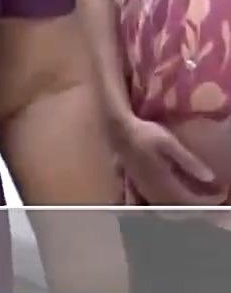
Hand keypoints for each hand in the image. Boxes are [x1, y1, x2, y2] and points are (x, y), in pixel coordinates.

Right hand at [112, 115, 227, 205]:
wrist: (119, 131)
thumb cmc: (145, 134)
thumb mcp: (169, 142)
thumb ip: (188, 161)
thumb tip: (210, 178)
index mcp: (163, 181)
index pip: (191, 200)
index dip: (209, 200)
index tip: (222, 192)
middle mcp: (154, 191)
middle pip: (181, 209)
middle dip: (201, 206)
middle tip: (215, 196)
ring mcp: (146, 191)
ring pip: (170, 209)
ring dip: (188, 207)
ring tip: (202, 198)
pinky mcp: (140, 188)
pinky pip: (160, 205)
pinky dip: (175, 205)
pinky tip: (181, 197)